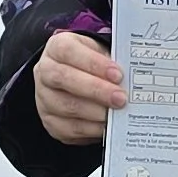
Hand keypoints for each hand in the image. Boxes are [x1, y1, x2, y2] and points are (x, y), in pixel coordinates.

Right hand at [35, 27, 126, 145]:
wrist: (75, 77)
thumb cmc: (91, 64)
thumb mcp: (101, 53)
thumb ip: (112, 62)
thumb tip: (133, 79)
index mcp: (57, 47)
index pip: (69, 51)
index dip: (93, 63)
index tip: (118, 74)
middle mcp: (45, 71)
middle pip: (64, 78)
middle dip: (96, 90)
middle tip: (121, 99)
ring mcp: (44, 98)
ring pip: (65, 106)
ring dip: (94, 112)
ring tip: (117, 115)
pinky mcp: (50, 121)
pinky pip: (68, 128)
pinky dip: (90, 129)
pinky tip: (106, 126)